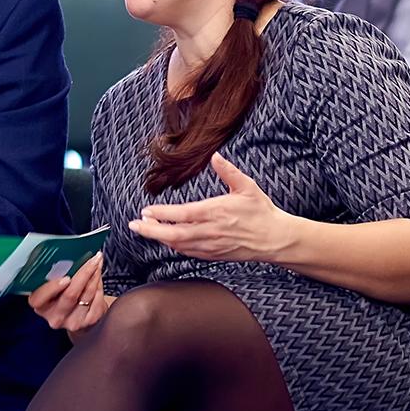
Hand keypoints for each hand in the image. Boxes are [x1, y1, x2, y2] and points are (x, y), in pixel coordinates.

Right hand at [26, 252, 110, 332]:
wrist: (79, 313)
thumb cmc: (62, 293)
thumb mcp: (52, 286)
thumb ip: (54, 275)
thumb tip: (67, 254)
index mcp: (40, 305)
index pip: (39, 299)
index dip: (52, 288)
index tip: (66, 277)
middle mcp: (55, 317)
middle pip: (70, 295)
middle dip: (83, 273)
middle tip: (92, 258)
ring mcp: (73, 322)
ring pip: (86, 294)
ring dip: (94, 275)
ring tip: (97, 261)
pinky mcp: (89, 321)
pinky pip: (97, 299)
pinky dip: (99, 283)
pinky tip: (98, 273)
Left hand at [126, 153, 295, 262]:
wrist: (275, 239)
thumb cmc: (261, 211)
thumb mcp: (247, 187)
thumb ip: (229, 172)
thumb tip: (215, 156)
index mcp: (216, 212)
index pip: (182, 215)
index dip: (162, 214)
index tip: (146, 210)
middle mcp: (211, 231)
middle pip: (174, 234)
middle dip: (151, 230)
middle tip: (134, 225)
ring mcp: (211, 245)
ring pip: (179, 245)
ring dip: (160, 238)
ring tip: (145, 229)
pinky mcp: (214, 254)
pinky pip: (189, 252)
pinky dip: (174, 246)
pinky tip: (166, 239)